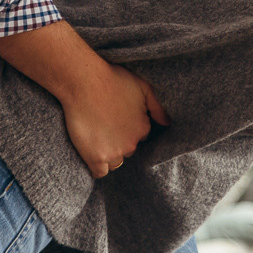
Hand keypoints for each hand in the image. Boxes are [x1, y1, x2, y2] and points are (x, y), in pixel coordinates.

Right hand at [60, 62, 169, 177]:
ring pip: (114, 162)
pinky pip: (99, 172)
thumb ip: (157, 107)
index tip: (115, 121)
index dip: (126, 130)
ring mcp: (114, 152)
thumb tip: (167, 124)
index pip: (138, 138)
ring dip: (107, 154)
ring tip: (95, 137)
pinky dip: (96, 166)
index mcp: (143, 128)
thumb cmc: (112, 79)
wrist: (84, 81)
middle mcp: (132, 144)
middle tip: (103, 127)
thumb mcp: (143, 86)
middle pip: (126, 151)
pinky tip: (91, 153)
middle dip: (117, 142)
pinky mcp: (96, 158)